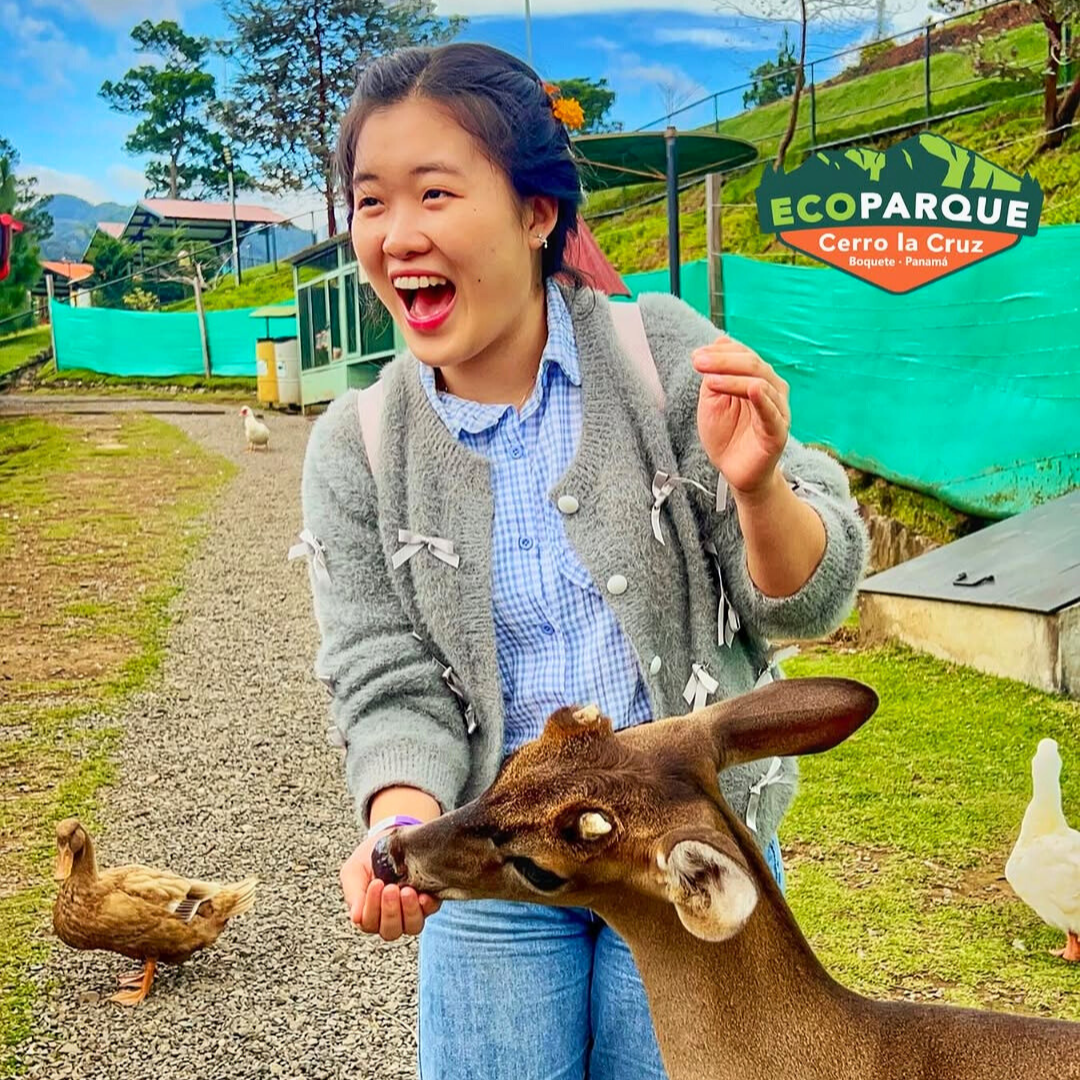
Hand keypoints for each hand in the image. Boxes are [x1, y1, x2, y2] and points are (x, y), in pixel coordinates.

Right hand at [340, 828, 440, 940]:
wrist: (390, 837)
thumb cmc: (369, 858)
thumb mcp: (355, 870)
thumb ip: (354, 892)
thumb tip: (356, 917)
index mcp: (369, 914)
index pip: (368, 923)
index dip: (371, 907)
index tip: (376, 884)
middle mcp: (391, 918)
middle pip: (390, 930)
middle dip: (390, 911)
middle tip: (391, 888)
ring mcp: (411, 911)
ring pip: (412, 926)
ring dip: (409, 911)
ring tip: (407, 891)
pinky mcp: (429, 901)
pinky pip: (430, 911)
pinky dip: (427, 906)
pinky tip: (423, 896)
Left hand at [692, 335, 789, 500]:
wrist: (735, 472)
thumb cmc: (726, 436)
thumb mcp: (712, 401)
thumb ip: (715, 375)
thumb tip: (719, 342)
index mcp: (757, 379)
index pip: (743, 355)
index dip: (720, 352)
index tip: (696, 356)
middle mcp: (771, 390)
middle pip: (752, 364)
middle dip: (723, 361)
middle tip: (698, 362)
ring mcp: (777, 410)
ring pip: (761, 383)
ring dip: (734, 378)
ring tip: (711, 379)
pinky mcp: (777, 432)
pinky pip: (772, 413)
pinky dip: (763, 399)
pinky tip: (753, 389)